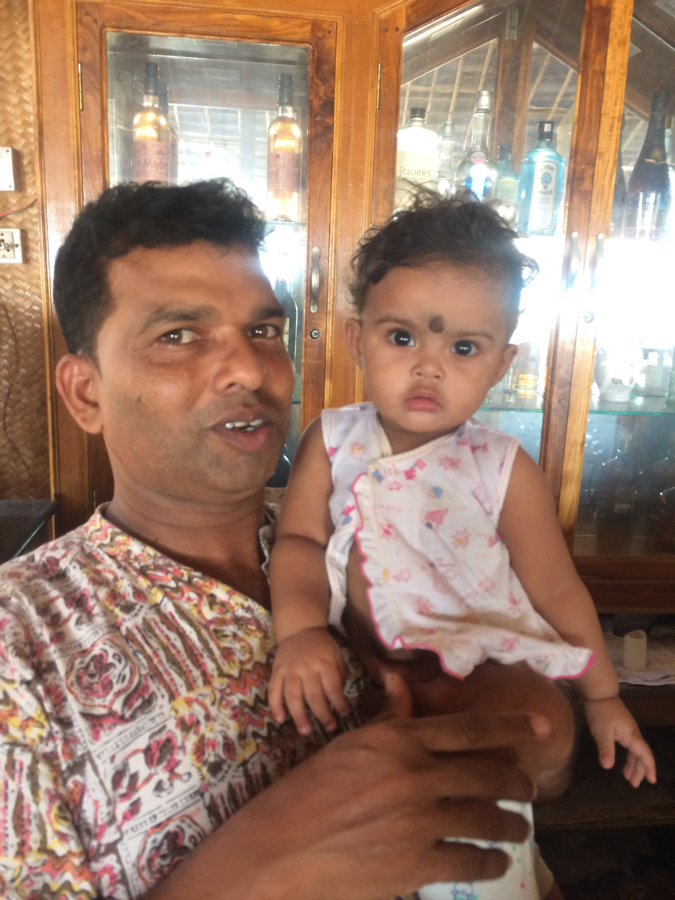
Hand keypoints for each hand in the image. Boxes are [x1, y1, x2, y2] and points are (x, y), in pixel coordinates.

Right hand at [152, 672, 549, 899]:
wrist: (280, 850)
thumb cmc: (308, 792)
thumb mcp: (348, 744)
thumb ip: (386, 716)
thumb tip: (399, 678)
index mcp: (398, 740)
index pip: (469, 729)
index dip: (512, 728)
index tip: (542, 727)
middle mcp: (416, 775)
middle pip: (489, 775)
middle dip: (518, 783)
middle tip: (528, 790)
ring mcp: (419, 822)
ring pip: (487, 820)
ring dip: (510, 826)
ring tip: (517, 828)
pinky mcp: (417, 865)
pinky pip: (471, 862)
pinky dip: (489, 863)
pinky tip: (494, 863)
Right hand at [269, 627, 349, 733]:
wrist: (299, 628)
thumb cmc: (321, 643)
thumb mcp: (336, 653)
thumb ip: (340, 673)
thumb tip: (340, 697)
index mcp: (324, 663)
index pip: (333, 688)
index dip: (339, 704)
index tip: (344, 714)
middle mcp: (306, 668)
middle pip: (314, 696)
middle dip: (322, 715)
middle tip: (330, 728)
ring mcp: (289, 671)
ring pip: (293, 697)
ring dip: (299, 716)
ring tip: (305, 731)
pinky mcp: (276, 671)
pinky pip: (274, 691)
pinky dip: (275, 706)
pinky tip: (280, 719)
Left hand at [584, 696, 656, 786]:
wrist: (598, 692)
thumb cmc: (601, 711)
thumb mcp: (601, 731)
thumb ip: (606, 749)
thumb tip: (608, 767)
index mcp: (631, 736)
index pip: (645, 755)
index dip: (649, 768)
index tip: (652, 781)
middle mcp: (633, 734)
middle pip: (640, 755)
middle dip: (639, 770)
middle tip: (634, 784)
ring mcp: (627, 730)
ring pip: (634, 751)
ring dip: (633, 764)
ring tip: (628, 777)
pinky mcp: (620, 727)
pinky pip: (628, 746)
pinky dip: (627, 756)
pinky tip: (622, 762)